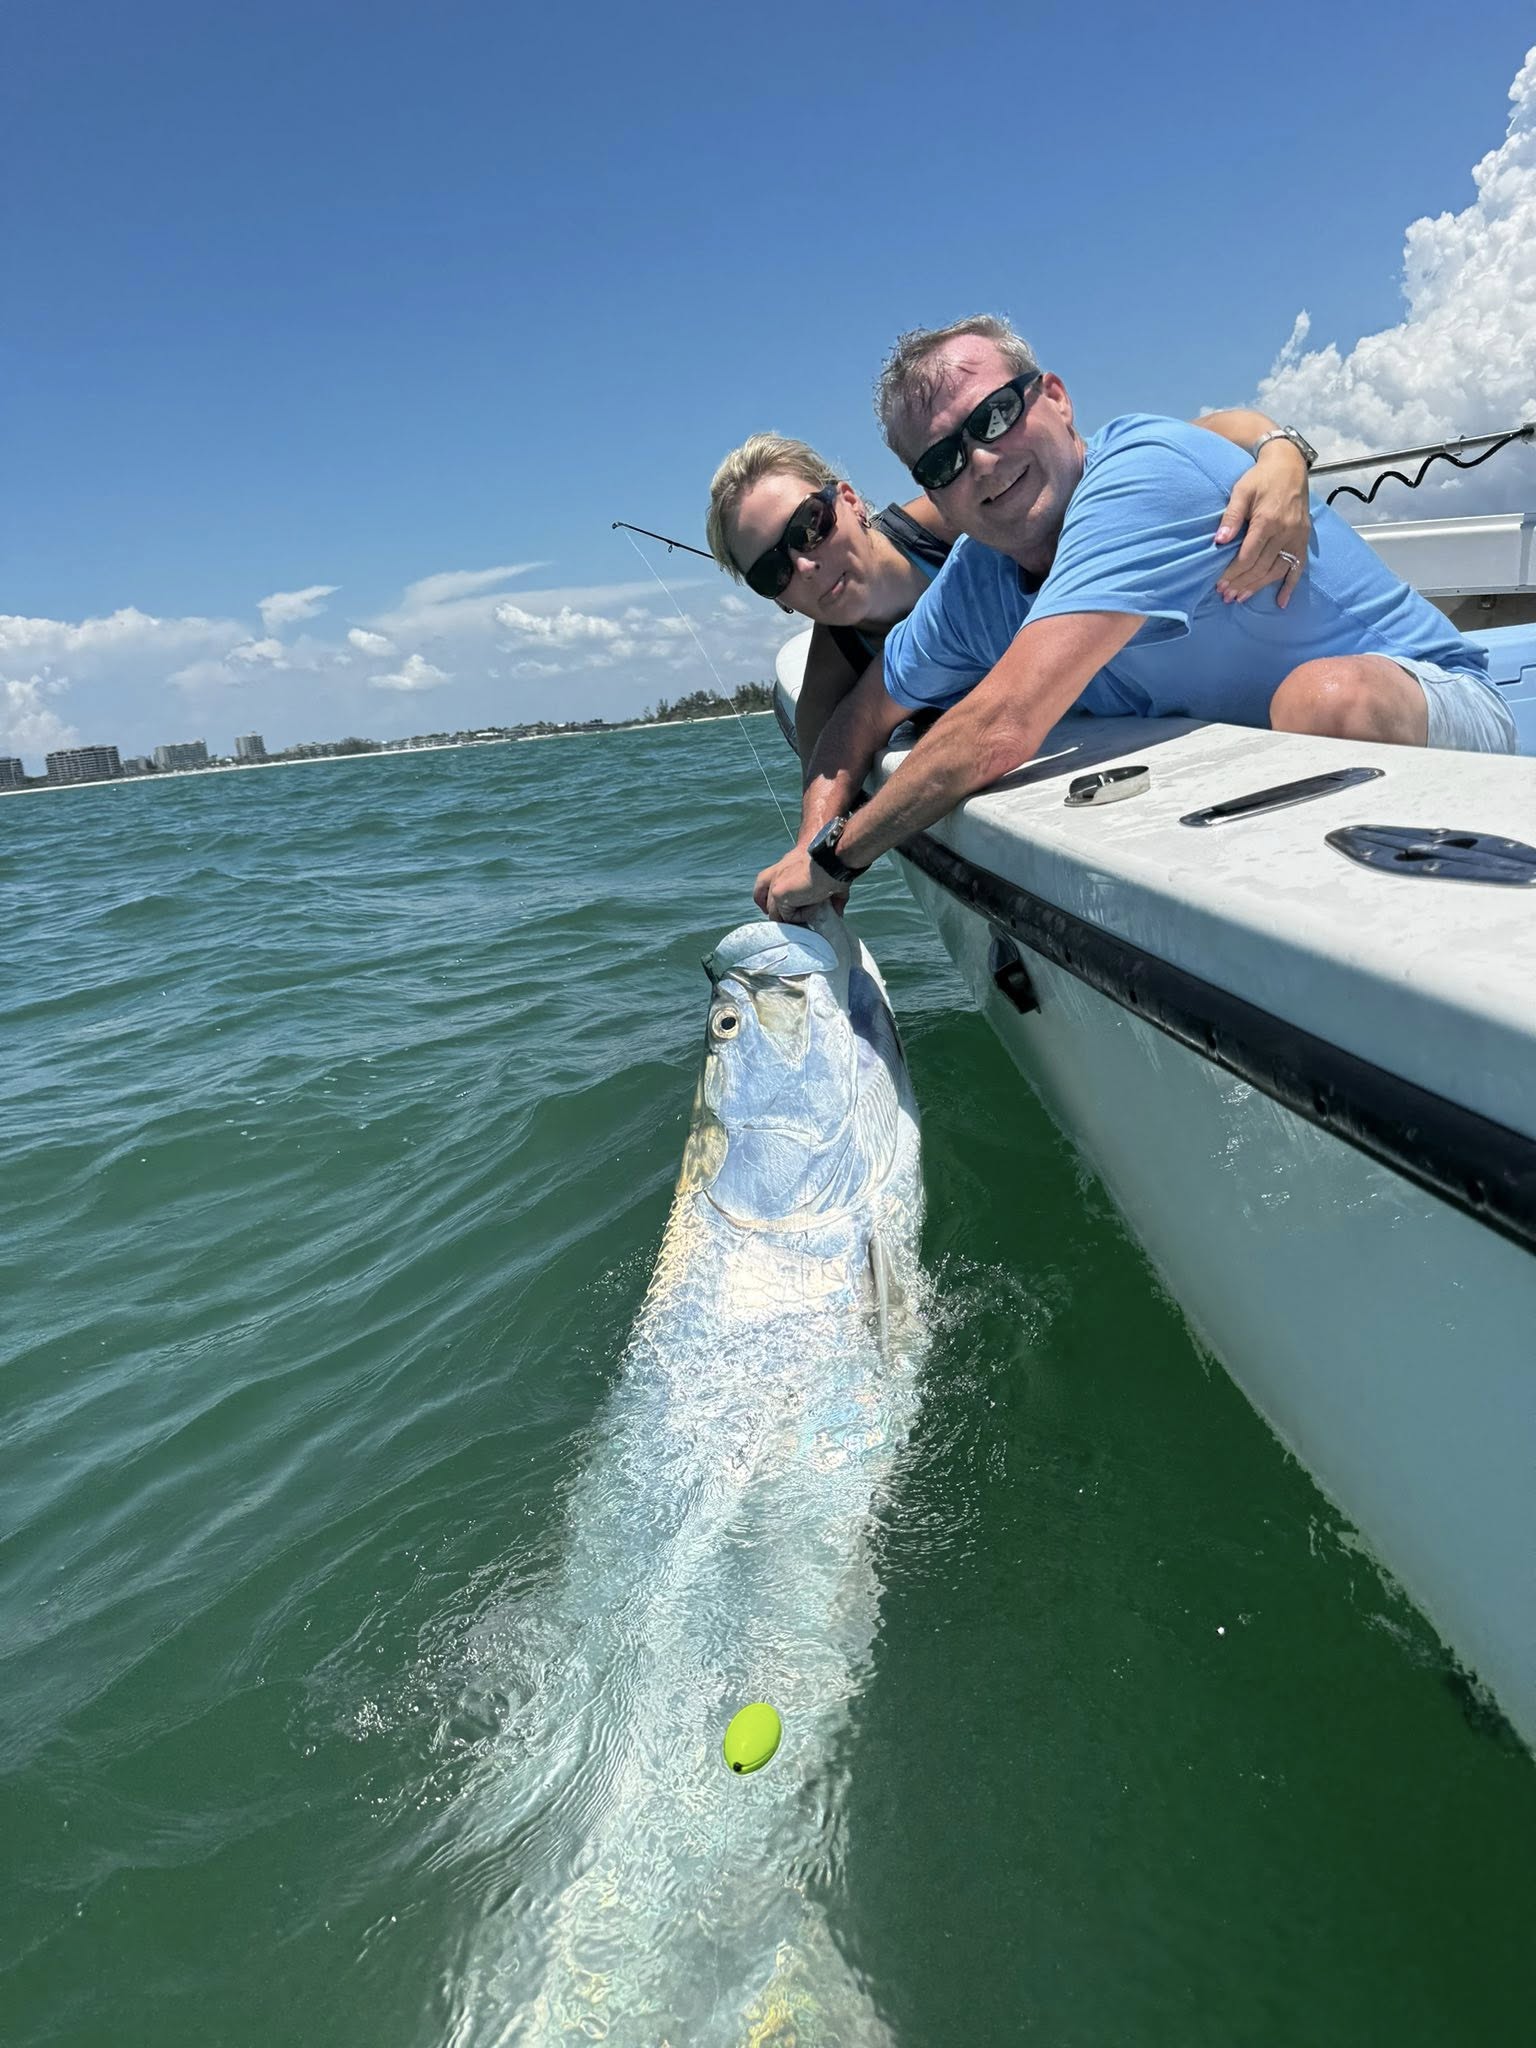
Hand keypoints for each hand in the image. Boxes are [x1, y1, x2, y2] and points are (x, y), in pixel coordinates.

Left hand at [753, 846, 842, 922]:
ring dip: (795, 916)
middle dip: (776, 913)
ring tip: (813, 908)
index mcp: (784, 867)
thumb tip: (837, 913)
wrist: (833, 860)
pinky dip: (803, 916)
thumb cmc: (834, 865)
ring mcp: (775, 884)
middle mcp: (775, 873)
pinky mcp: (778, 894)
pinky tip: (815, 904)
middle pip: (763, 900)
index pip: (763, 885)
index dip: (766, 901)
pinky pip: (788, 917)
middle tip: (793, 918)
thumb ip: (826, 896)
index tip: (777, 911)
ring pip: (776, 913)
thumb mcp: (825, 880)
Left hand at [1214, 445, 1309, 608]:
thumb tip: (1219, 541)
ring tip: (1241, 598)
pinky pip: (1298, 567)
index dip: (1233, 573)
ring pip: (1277, 570)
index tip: (1219, 585)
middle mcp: (1285, 532)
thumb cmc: (1260, 478)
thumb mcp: (1241, 491)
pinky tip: (1281, 602)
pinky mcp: (1304, 539)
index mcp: (1267, 521)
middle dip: (1242, 583)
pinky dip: (1290, 586)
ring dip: (1258, 587)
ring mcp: (1297, 537)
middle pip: (1261, 567)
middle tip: (1226, 596)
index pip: (1248, 556)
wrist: (1289, 465)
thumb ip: (1231, 517)